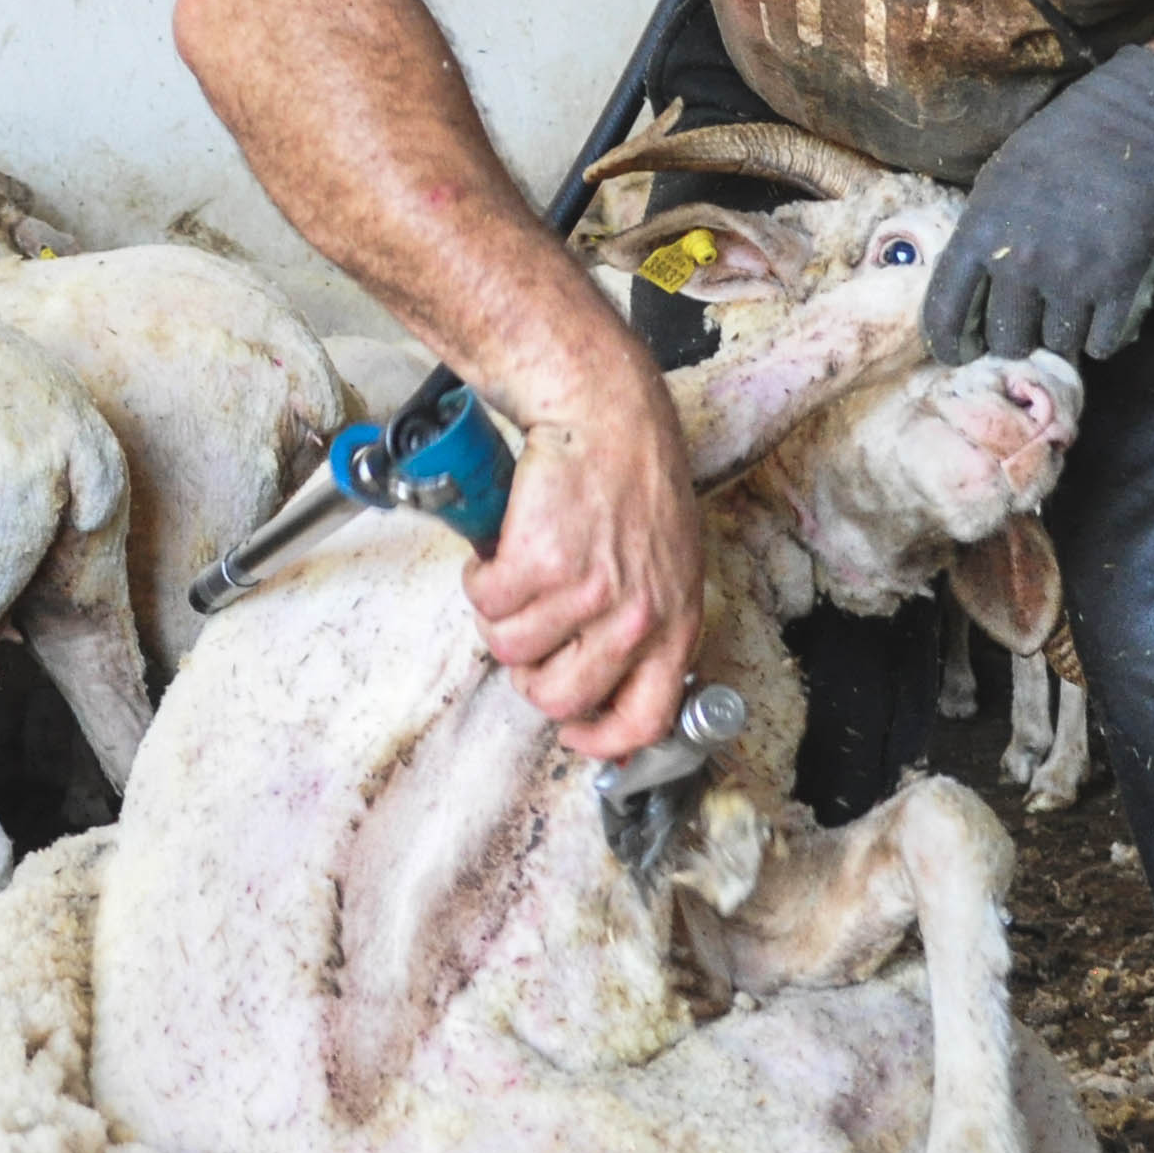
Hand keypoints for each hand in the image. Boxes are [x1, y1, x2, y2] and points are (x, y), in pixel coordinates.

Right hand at [464, 358, 702, 758]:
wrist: (603, 411)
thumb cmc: (631, 480)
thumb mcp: (666, 564)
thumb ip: (647, 625)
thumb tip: (606, 681)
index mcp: (674, 624)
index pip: (644, 719)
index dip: (601, 741)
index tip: (573, 732)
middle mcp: (635, 618)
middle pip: (558, 698)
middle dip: (529, 673)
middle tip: (527, 633)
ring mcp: (586, 594)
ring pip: (510, 650)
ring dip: (499, 616)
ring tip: (516, 573)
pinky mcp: (538, 565)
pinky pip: (485, 603)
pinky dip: (479, 579)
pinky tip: (499, 550)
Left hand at [924, 45, 1153, 367]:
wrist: (1135, 125)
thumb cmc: (1059, 147)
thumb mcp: (996, 184)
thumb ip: (979, 239)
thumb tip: (968, 295)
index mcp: (978, 234)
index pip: (944, 314)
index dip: (948, 345)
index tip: (960, 355)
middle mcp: (1020, 262)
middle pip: (1006, 341)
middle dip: (1014, 340)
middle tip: (1026, 329)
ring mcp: (1071, 276)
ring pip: (1056, 345)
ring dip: (1060, 337)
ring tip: (1066, 314)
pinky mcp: (1119, 283)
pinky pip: (1101, 342)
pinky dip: (1099, 339)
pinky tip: (1099, 318)